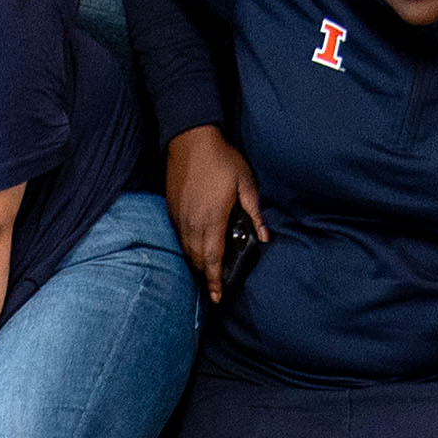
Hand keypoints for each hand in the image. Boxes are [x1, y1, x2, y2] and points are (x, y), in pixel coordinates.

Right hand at [164, 127, 265, 304]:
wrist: (190, 140)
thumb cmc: (221, 159)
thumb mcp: (246, 183)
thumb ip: (255, 212)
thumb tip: (266, 236)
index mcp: (212, 221)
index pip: (213, 260)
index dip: (215, 281)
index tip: (217, 297)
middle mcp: (192, 224)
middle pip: (198, 260)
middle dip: (206, 275)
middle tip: (215, 287)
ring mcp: (179, 218)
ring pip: (187, 251)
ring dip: (197, 263)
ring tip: (207, 271)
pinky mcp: (172, 210)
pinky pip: (179, 238)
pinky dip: (188, 248)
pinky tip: (196, 247)